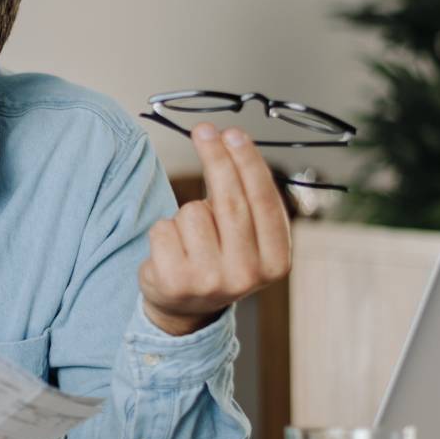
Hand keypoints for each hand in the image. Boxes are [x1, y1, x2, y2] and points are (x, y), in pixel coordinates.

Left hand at [140, 123, 292, 336]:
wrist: (185, 308)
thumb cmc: (219, 258)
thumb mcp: (247, 237)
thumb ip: (247, 198)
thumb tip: (229, 139)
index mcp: (277, 261)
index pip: (263, 201)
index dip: (248, 163)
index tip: (233, 133)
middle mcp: (248, 275)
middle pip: (230, 202)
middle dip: (216, 159)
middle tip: (204, 130)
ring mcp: (211, 281)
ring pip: (192, 213)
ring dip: (186, 213)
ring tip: (190, 237)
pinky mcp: (175, 282)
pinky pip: (163, 228)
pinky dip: (163, 230)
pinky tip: (170, 251)